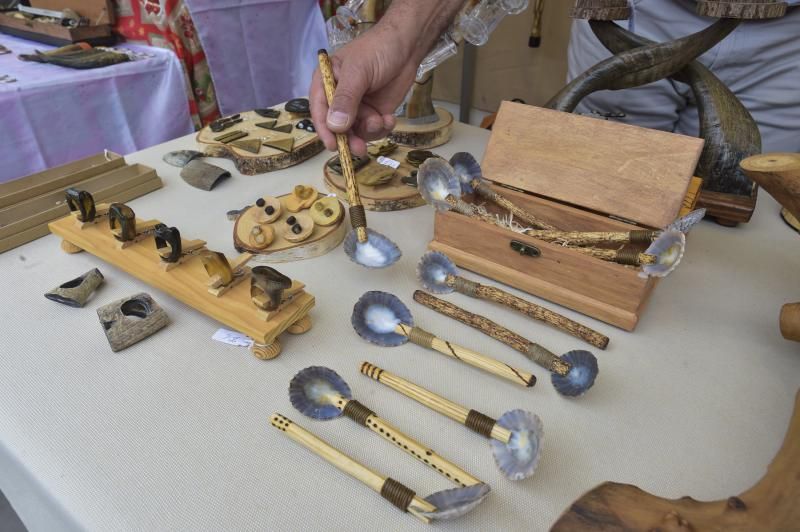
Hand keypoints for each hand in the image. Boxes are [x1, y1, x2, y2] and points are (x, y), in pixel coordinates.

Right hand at [310, 25, 419, 156]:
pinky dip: (382, 128)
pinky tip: (390, 118)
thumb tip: (335, 125)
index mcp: (326, 83)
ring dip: (370, 130)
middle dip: (349, 138)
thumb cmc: (377, 50)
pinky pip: (373, 131)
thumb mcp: (358, 73)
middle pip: (337, 127)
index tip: (333, 145)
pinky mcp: (374, 113)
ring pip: (356, 132)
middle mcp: (338, 98)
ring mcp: (357, 107)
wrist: (407, 47)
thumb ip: (346, 99)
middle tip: (360, 149)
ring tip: (382, 119)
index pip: (319, 110)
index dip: (325, 130)